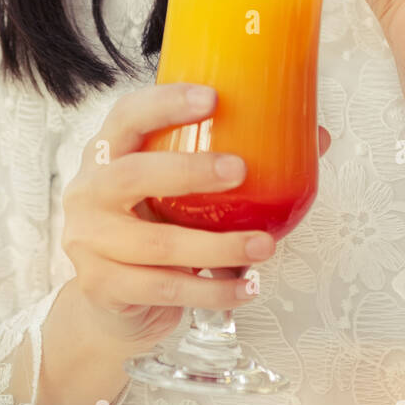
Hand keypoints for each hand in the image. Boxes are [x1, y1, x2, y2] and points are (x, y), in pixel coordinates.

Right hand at [62, 82, 329, 353]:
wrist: (109, 307)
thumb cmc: (153, 231)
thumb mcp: (174, 193)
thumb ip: (227, 166)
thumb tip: (315, 137)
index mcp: (105, 154)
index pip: (126, 116)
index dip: (164, 103)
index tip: (212, 97)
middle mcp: (88, 192)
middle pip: (131, 174)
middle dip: (188, 171)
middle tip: (241, 170)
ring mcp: (89, 242)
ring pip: (159, 244)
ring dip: (219, 246)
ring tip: (264, 246)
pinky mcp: (101, 286)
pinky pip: (165, 288)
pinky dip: (212, 291)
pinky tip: (246, 288)